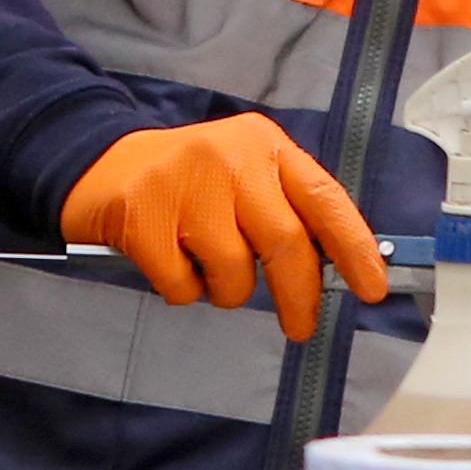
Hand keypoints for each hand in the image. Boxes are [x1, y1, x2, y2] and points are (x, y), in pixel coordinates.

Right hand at [60, 116, 383, 335]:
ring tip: (207, 270)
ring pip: (235, 271)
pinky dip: (182, 290)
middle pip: (285, 243)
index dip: (355, 249)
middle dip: (298, 296)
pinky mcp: (144, 216)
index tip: (373, 289)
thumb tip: (336, 269)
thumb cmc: (185, 181)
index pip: (324, 199)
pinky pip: (184, 285)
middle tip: (298, 324)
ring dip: (227, 290)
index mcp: (263, 145)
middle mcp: (229, 157)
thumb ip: (285, 210)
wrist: (97, 165)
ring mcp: (184, 184)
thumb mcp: (243, 175)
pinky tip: (170, 263)